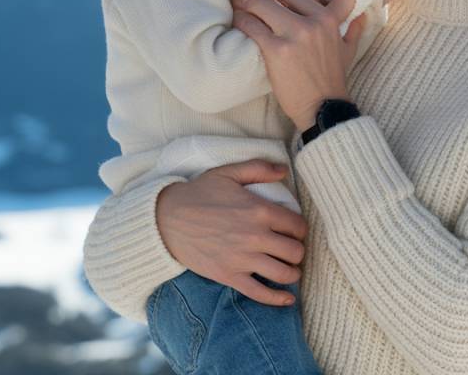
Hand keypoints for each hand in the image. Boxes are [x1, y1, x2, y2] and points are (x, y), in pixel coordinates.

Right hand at [156, 159, 307, 306]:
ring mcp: (243, 259)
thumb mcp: (228, 172)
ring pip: (284, 274)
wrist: (167, 218)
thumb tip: (284, 170)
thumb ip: (259, 168)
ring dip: (293, 274)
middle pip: (295, 252)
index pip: (298, 226)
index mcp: (260, 210)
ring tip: (290, 270)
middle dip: (298, 252)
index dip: (300, 229)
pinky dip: (277, 299)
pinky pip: (260, 293)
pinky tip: (287, 299)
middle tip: (291, 250)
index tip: (294, 231)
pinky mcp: (229, 276)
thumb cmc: (199, 193)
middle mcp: (256, 236)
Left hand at [231, 0, 363, 129]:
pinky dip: (241, 23)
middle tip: (252, 10)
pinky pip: (251, 27)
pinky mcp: (276, 50)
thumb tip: (360, 16)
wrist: (323, 107)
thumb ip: (354, 29)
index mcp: (328, 18)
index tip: (270, 5)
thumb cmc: (333, 79)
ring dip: (247, 9)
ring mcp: (294, 35)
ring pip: (260, 6)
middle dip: (261, 1)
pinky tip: (238, 27)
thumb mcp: (349, 50)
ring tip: (241, 15)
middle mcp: (312, 22)